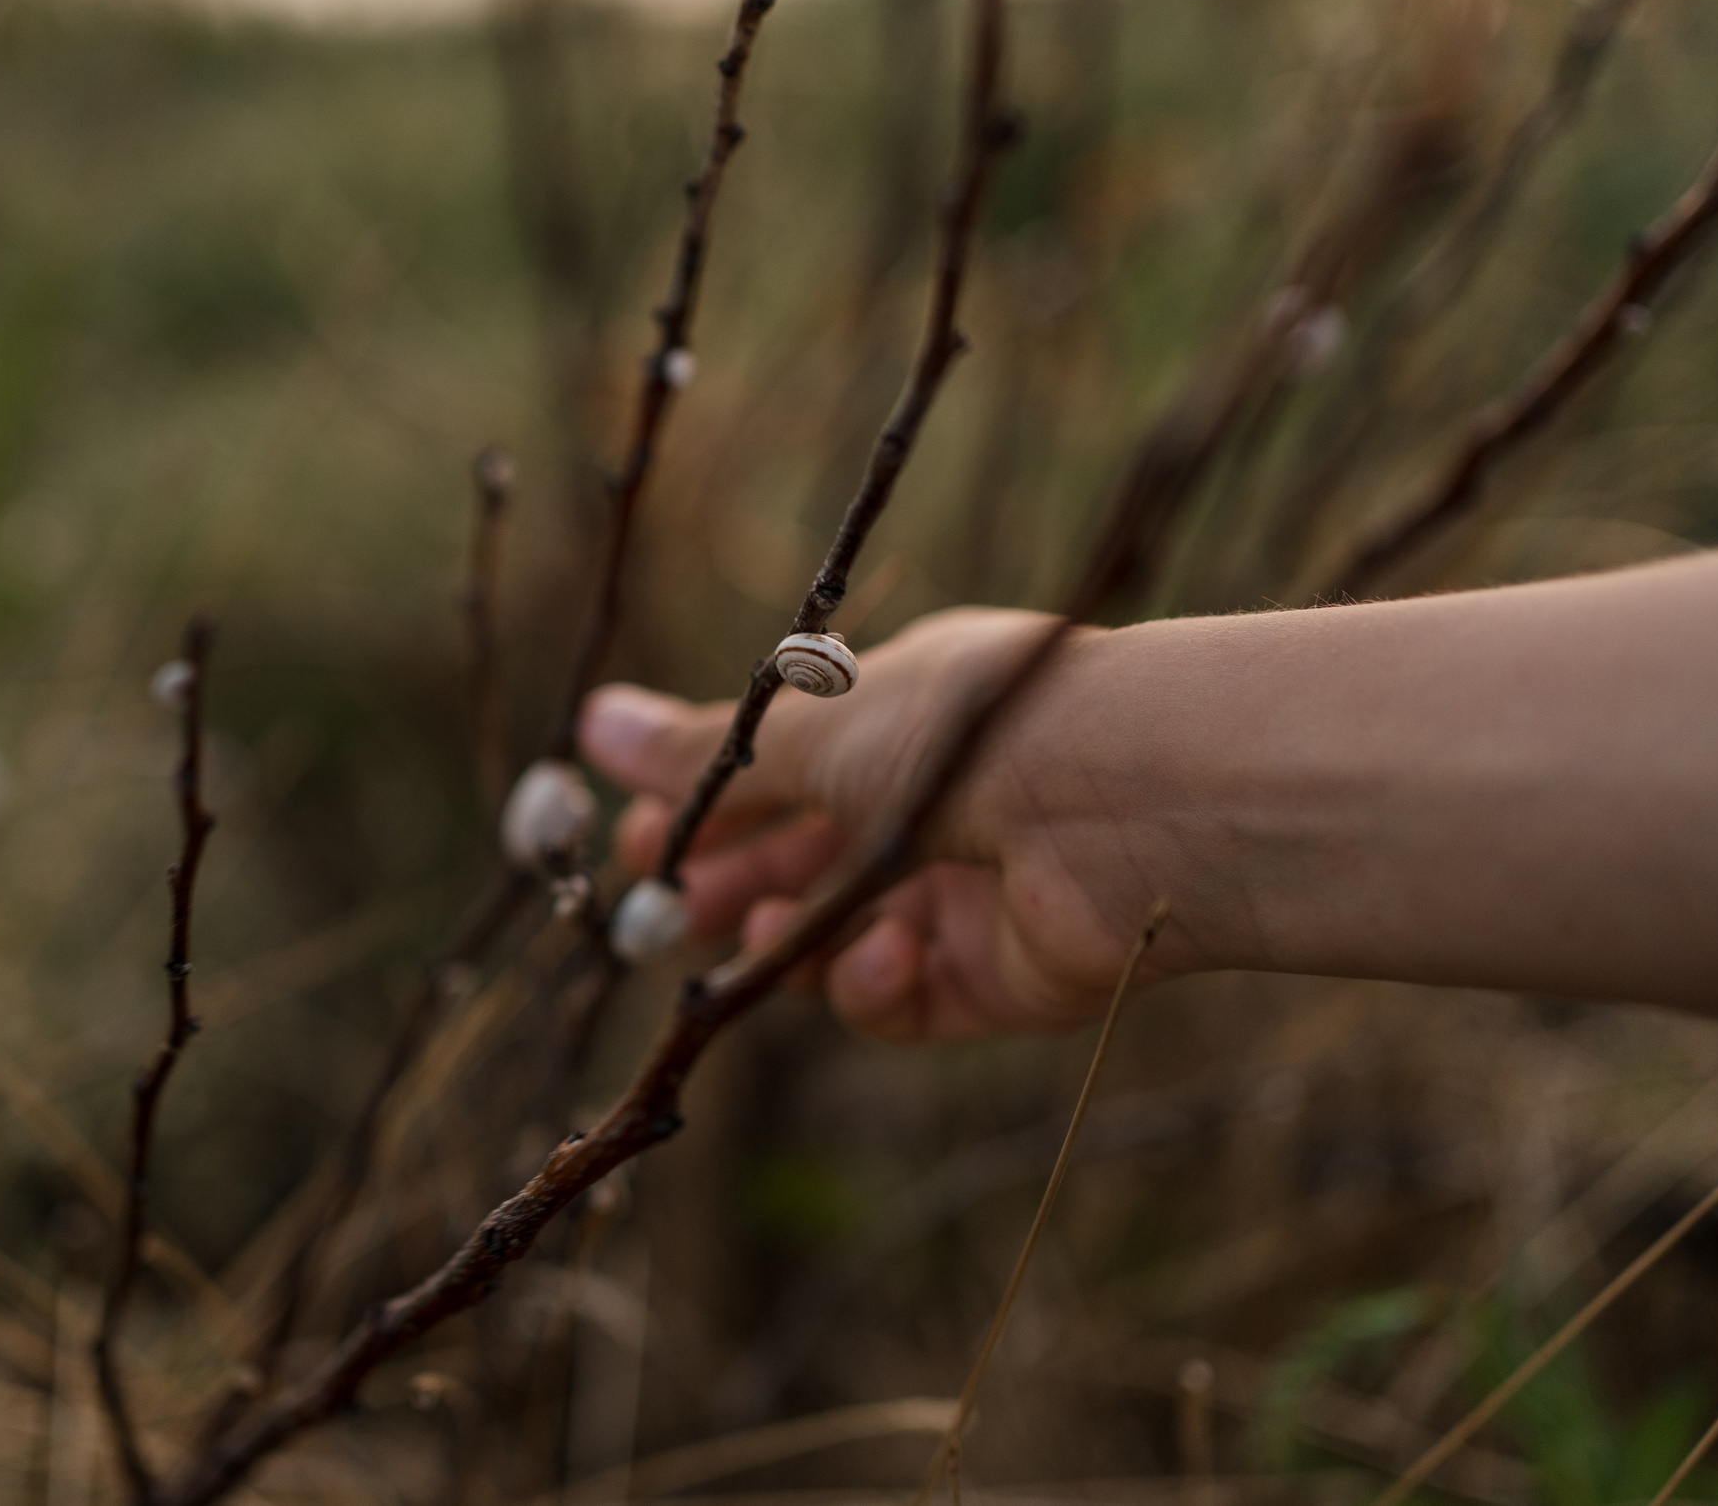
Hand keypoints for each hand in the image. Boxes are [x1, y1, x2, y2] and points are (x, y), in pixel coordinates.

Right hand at [577, 608, 1152, 1042]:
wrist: (1127, 801)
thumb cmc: (969, 727)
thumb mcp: (811, 730)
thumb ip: (703, 753)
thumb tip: (590, 721)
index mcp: (896, 718)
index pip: (781, 772)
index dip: (706, 812)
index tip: (639, 843)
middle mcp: (931, 801)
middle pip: (799, 863)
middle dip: (727, 889)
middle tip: (663, 918)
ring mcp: (963, 894)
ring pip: (838, 940)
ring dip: (788, 943)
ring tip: (757, 939)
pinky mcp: (996, 979)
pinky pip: (905, 1000)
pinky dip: (874, 986)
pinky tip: (877, 957)